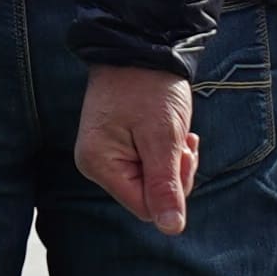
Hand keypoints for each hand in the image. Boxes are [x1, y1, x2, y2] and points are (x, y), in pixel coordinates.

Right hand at [73, 62, 199, 235]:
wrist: (139, 46)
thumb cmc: (149, 89)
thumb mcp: (163, 138)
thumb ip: (165, 186)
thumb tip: (170, 229)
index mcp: (99, 164)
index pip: (146, 207)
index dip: (172, 189)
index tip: (180, 154)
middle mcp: (95, 163)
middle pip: (148, 197)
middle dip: (174, 173)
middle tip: (181, 143)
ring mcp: (103, 154)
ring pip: (150, 181)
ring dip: (172, 162)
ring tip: (176, 133)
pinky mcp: (114, 145)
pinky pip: (145, 166)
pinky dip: (164, 153)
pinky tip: (169, 133)